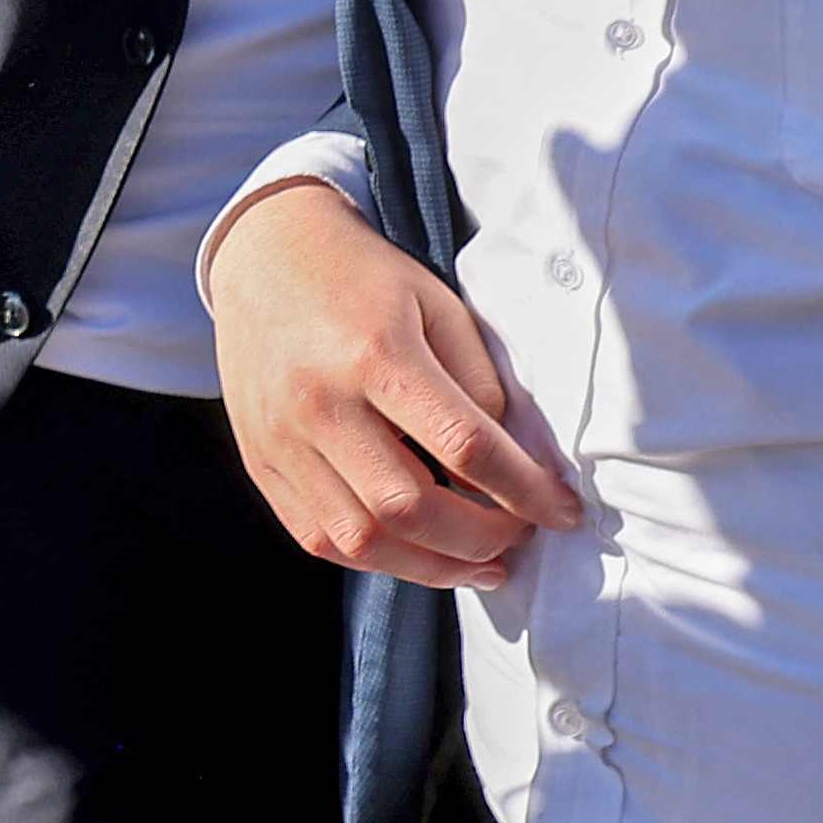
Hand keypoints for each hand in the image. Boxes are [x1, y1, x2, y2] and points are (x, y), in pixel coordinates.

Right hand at [209, 179, 584, 586]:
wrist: (264, 255)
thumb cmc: (364, 278)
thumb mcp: (439, 304)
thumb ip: (480, 383)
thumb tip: (516, 463)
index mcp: (376, 354)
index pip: (464, 446)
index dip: (524, 490)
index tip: (561, 511)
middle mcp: (322, 405)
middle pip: (410, 507)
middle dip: (480, 539)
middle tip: (518, 538)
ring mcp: (282, 441)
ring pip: (361, 540)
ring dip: (432, 568)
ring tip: (479, 565)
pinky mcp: (262, 465)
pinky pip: (319, 539)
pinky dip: (377, 558)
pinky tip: (417, 553)